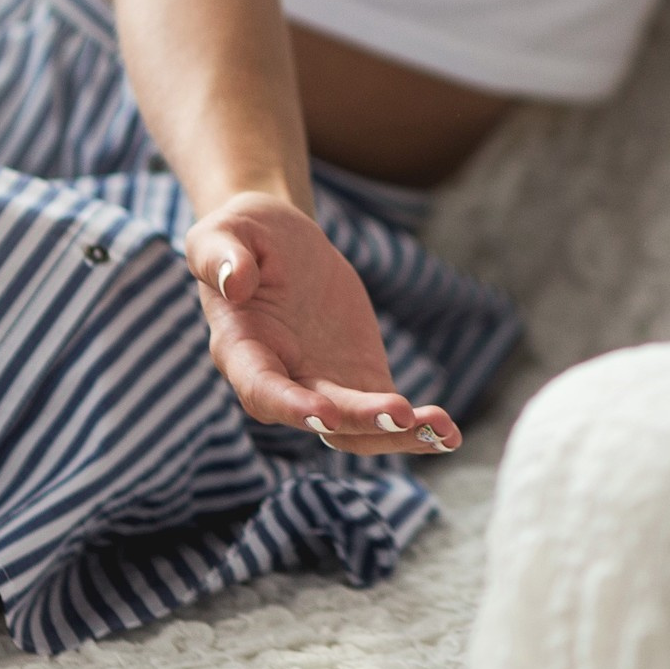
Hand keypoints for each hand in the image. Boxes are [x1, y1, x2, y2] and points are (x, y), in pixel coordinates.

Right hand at [183, 192, 459, 455]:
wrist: (279, 242)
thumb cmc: (242, 235)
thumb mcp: (221, 232)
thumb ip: (221, 257)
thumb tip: (237, 282)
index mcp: (241, 351)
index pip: (262, 390)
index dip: (291, 406)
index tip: (324, 413)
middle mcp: (281, 382)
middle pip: (320, 419)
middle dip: (360, 420)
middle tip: (401, 413)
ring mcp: (322, 387)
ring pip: (357, 431)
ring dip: (398, 436)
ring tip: (442, 430)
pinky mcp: (358, 381)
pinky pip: (386, 417)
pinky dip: (417, 428)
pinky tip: (448, 432)